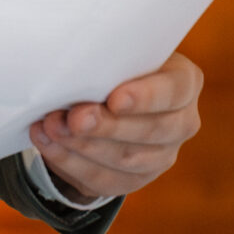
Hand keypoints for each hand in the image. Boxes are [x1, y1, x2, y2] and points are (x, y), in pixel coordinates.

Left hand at [29, 49, 203, 203]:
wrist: (107, 96)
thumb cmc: (115, 65)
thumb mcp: (120, 53)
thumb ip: (110, 59)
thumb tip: (78, 67)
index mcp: (184, 83)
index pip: (173, 91)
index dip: (145, 98)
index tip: (114, 100)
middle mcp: (181, 122)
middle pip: (150, 131)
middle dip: (107, 126)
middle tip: (74, 118)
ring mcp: (162, 156)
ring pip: (125, 159)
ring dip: (82, 145)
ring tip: (51, 126)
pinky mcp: (135, 179)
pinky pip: (103, 179)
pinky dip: (70, 162)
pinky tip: (48, 143)